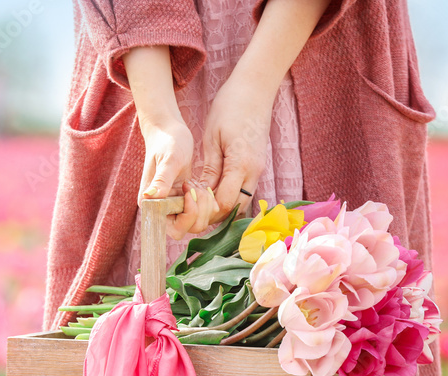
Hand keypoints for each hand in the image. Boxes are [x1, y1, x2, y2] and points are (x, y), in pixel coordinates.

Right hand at [138, 113, 219, 239]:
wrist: (168, 131)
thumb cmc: (166, 142)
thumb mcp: (168, 159)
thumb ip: (162, 179)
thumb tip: (150, 197)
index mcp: (151, 205)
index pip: (175, 229)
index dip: (188, 215)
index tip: (189, 190)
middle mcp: (161, 210)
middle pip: (188, 229)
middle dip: (200, 211)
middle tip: (197, 187)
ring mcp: (173, 207)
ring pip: (197, 223)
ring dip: (205, 206)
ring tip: (199, 185)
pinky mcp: (183, 202)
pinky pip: (201, 213)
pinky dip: (207, 202)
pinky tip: (202, 186)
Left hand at [199, 75, 274, 222]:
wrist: (255, 89)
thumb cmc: (230, 107)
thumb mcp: (212, 138)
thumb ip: (209, 169)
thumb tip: (202, 193)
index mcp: (241, 165)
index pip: (225, 204)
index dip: (206, 209)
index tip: (189, 201)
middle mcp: (254, 172)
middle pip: (235, 209)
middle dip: (213, 214)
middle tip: (192, 206)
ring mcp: (258, 170)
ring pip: (242, 202)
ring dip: (222, 206)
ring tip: (201, 200)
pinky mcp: (257, 166)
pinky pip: (244, 191)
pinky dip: (229, 196)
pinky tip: (214, 190)